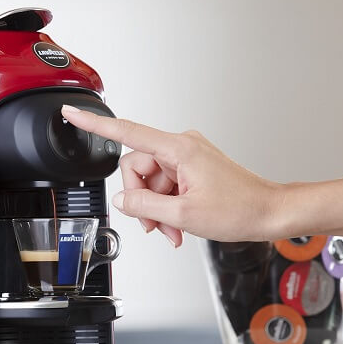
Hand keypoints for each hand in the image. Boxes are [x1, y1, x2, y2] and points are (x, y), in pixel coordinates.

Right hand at [61, 105, 285, 245]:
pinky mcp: (193, 168)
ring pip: (152, 182)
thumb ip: (145, 206)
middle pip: (137, 169)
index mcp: (178, 149)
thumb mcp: (184, 215)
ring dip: (157, 209)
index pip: (127, 132)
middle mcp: (181, 147)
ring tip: (173, 231)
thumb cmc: (240, 208)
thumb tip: (122, 201)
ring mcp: (188, 157)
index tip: (73, 113)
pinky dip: (168, 207)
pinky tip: (178, 225)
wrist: (269, 211)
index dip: (95, 124)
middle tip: (155, 227)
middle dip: (142, 201)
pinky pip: (167, 185)